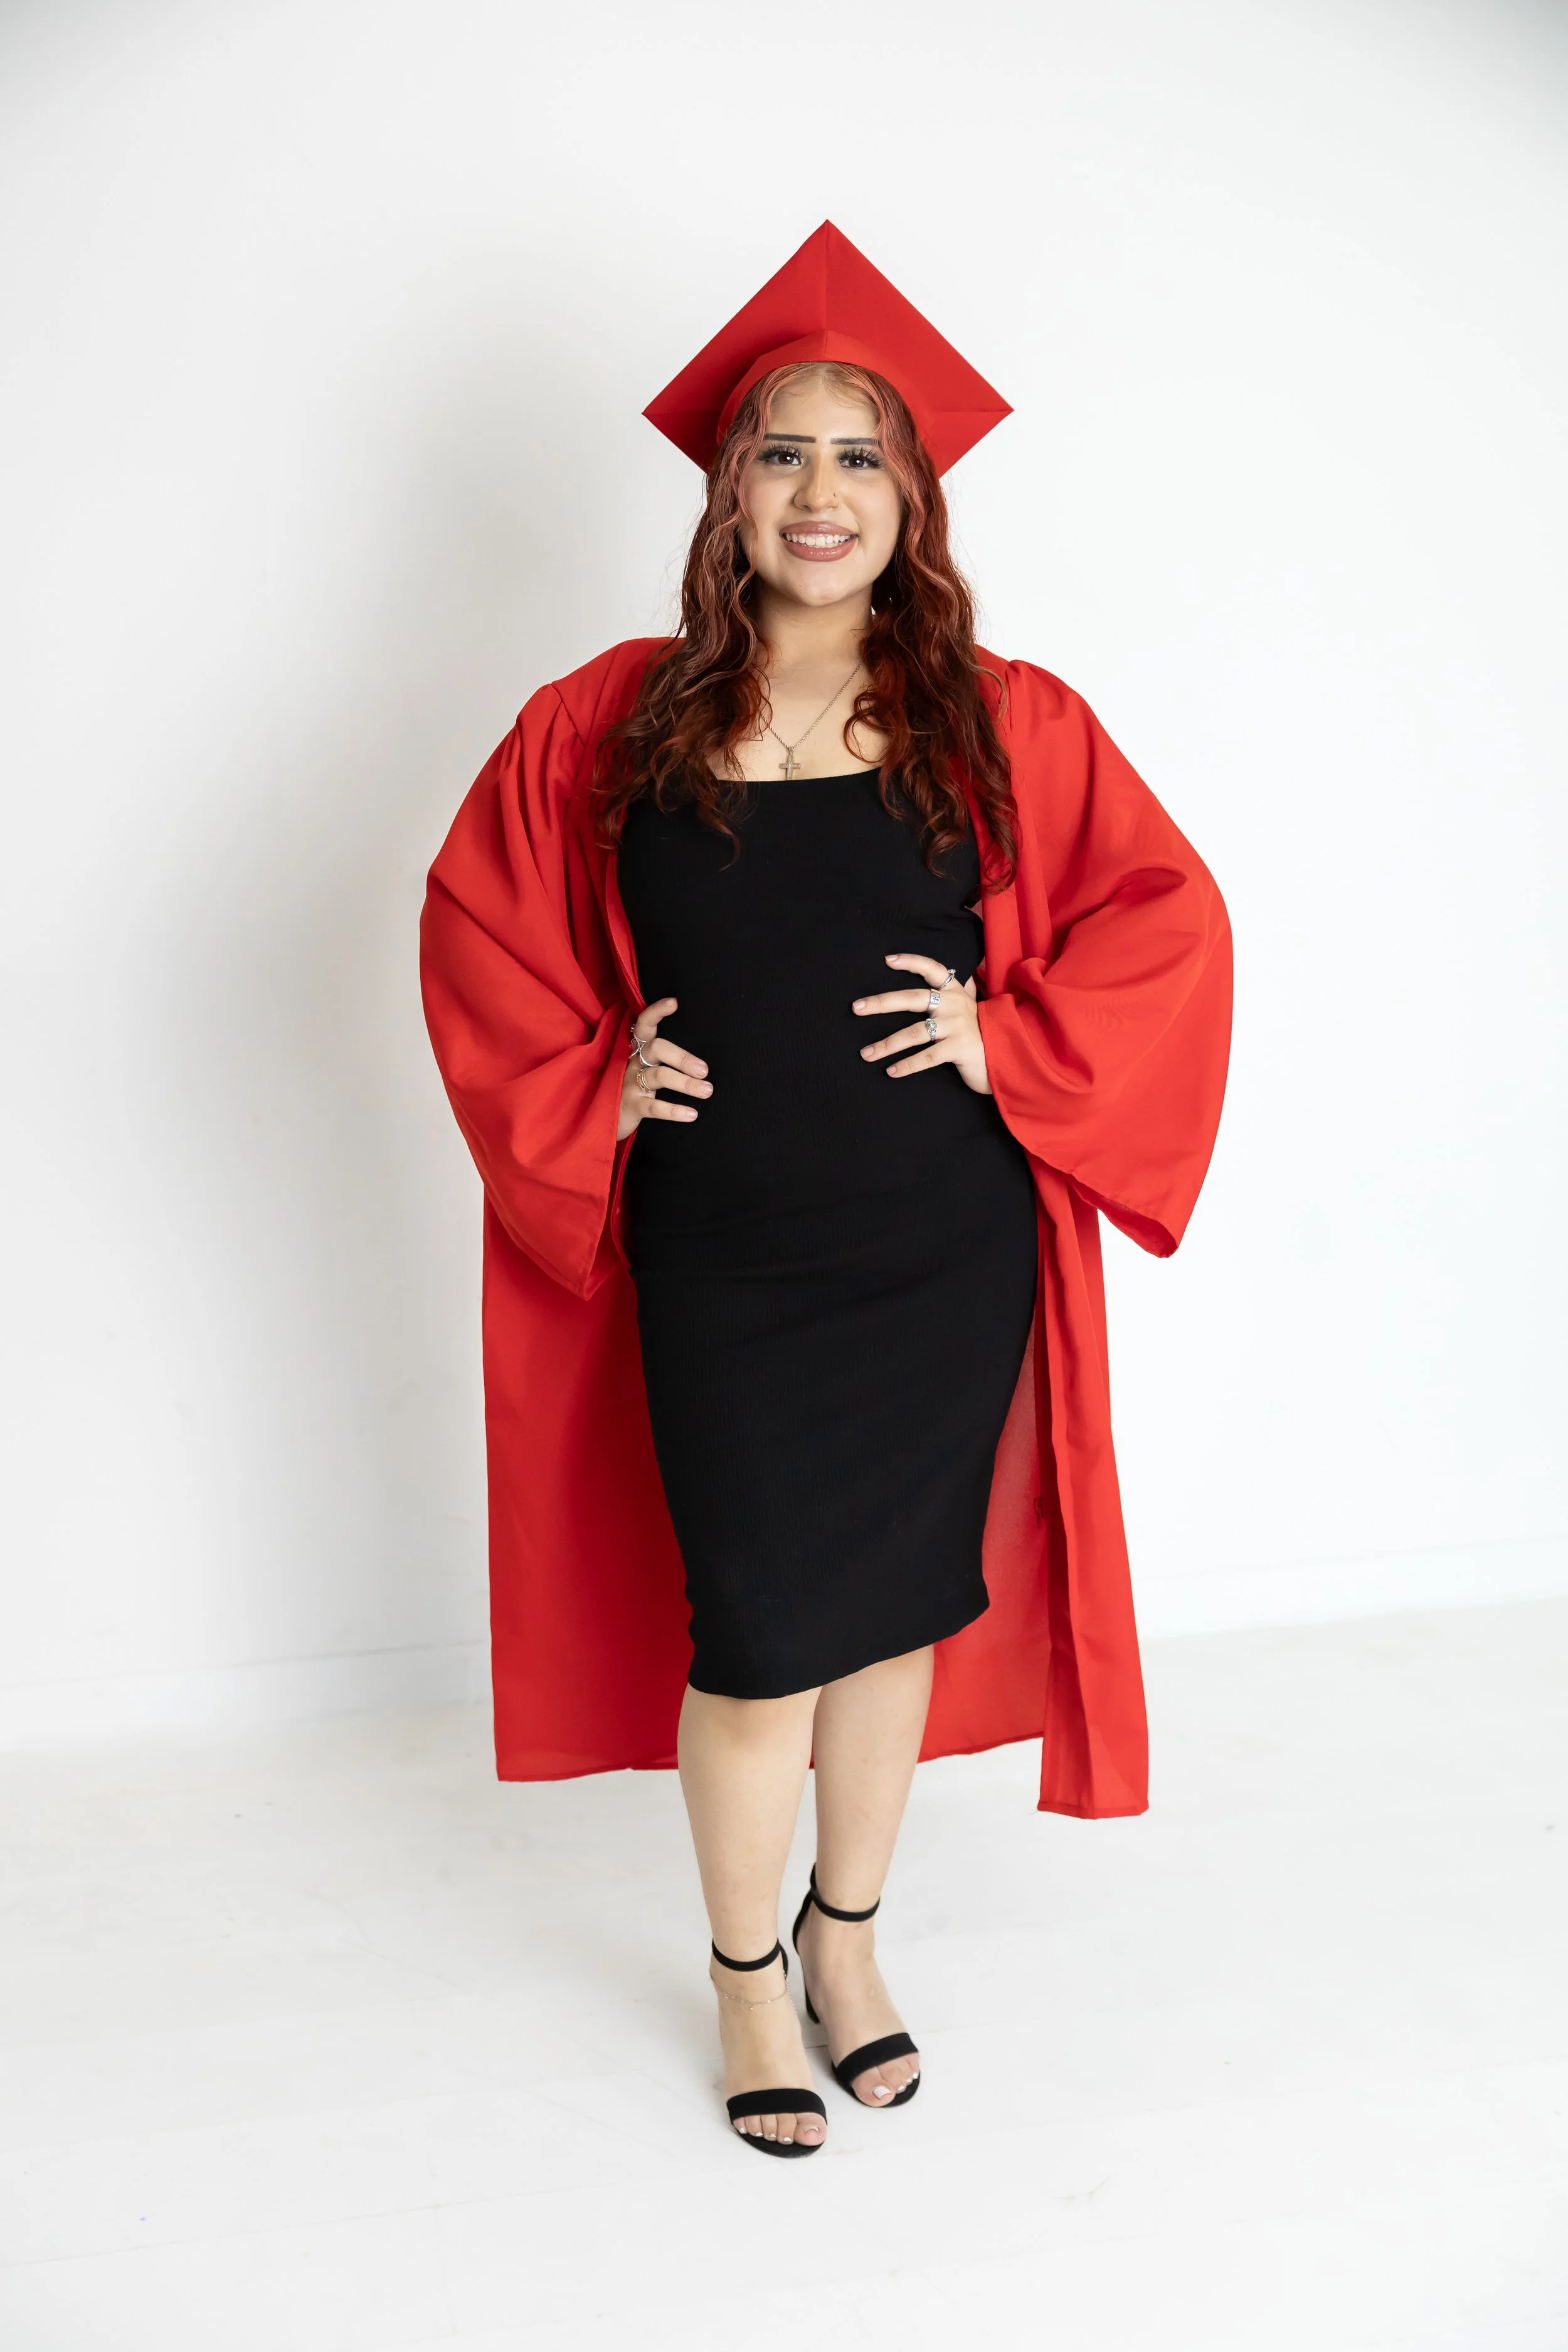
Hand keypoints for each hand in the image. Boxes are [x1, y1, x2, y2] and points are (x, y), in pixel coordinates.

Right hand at [617, 997, 711, 1139]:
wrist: (604, 1120)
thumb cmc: (634, 1092)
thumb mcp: (645, 1071)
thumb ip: (663, 1061)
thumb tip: (700, 1061)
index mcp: (638, 1051)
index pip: (644, 1025)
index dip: (656, 1012)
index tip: (674, 1003)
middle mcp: (633, 1063)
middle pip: (657, 1048)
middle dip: (682, 1056)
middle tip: (704, 1070)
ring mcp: (630, 1084)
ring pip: (659, 1076)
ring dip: (686, 1083)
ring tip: (707, 1090)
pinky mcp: (631, 1106)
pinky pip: (653, 1107)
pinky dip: (674, 1110)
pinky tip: (692, 1114)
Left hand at [853, 954, 991, 1094]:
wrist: (1010, 1057)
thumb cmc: (983, 1033)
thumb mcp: (971, 1007)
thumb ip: (958, 991)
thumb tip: (955, 970)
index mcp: (955, 992)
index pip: (933, 969)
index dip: (911, 962)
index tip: (887, 960)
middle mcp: (954, 1005)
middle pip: (912, 999)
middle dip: (882, 1003)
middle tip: (857, 1008)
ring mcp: (957, 1026)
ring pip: (914, 1033)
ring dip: (887, 1044)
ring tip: (866, 1054)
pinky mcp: (959, 1048)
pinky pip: (927, 1057)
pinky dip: (907, 1065)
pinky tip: (890, 1071)